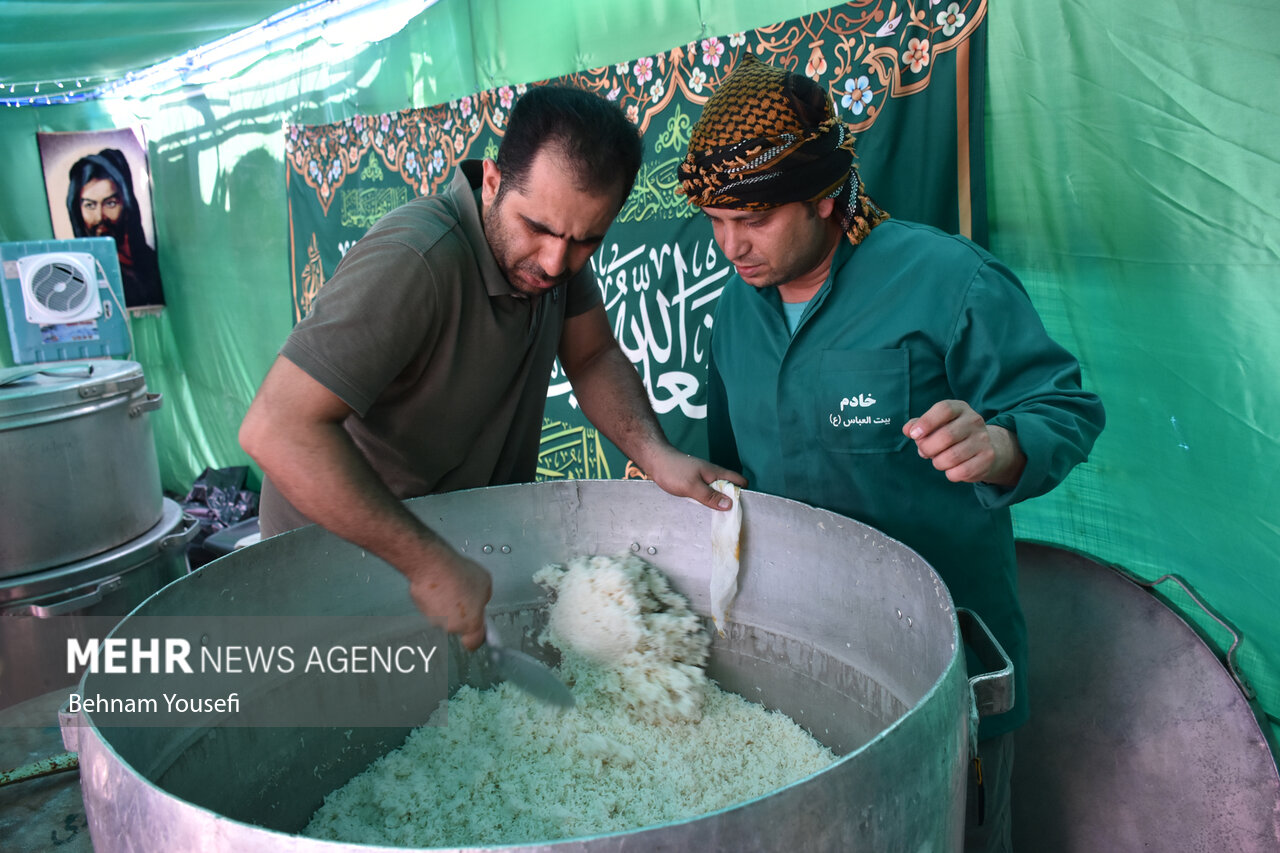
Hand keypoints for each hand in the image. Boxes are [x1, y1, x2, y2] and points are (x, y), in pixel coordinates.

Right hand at [403, 543, 492, 650]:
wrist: (433, 566)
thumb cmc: (459, 575)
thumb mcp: (485, 584)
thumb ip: (483, 598)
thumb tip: (480, 599)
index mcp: (470, 624)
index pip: (473, 643)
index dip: (477, 636)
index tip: (481, 630)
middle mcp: (451, 626)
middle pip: (459, 626)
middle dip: (463, 614)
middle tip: (466, 596)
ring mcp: (434, 619)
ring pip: (445, 615)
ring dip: (448, 605)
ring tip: (452, 586)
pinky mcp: (421, 609)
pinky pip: (432, 605)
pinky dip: (436, 598)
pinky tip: (440, 584)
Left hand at [642, 445, 747, 510]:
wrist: (655, 460)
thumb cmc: (672, 470)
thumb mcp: (692, 486)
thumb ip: (710, 496)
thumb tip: (730, 505)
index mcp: (717, 474)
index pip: (740, 482)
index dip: (743, 495)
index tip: (740, 510)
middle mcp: (713, 476)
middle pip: (730, 490)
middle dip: (731, 503)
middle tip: (727, 519)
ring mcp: (704, 479)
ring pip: (718, 493)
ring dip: (717, 504)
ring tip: (715, 518)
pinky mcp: (695, 483)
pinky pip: (707, 494)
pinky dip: (706, 502)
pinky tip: (701, 511)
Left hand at [903, 400, 1025, 486]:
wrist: (986, 449)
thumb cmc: (952, 435)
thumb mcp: (936, 425)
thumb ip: (918, 425)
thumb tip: (908, 430)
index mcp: (960, 408)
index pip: (944, 409)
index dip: (926, 422)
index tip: (914, 435)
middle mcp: (974, 421)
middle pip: (945, 436)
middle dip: (927, 448)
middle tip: (924, 452)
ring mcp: (983, 440)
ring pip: (951, 457)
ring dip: (938, 462)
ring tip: (938, 460)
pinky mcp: (987, 458)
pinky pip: (961, 472)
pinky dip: (950, 473)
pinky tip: (952, 469)